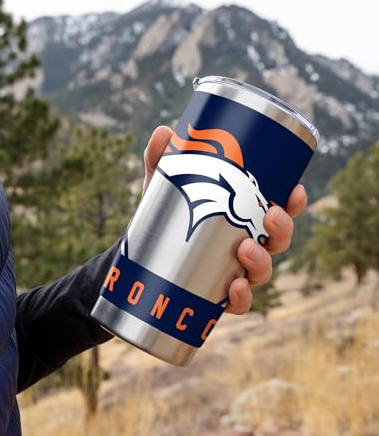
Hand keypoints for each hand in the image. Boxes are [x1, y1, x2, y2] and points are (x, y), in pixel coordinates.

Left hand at [143, 126, 306, 314]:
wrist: (139, 255)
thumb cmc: (163, 216)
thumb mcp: (162, 187)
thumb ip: (161, 160)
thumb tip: (164, 132)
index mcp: (241, 218)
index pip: (278, 210)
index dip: (294, 203)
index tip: (295, 190)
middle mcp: (244, 245)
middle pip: (278, 241)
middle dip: (282, 230)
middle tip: (272, 217)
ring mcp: (233, 272)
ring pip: (263, 271)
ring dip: (262, 262)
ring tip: (247, 249)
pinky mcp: (217, 296)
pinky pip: (239, 303)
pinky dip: (241, 298)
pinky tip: (233, 288)